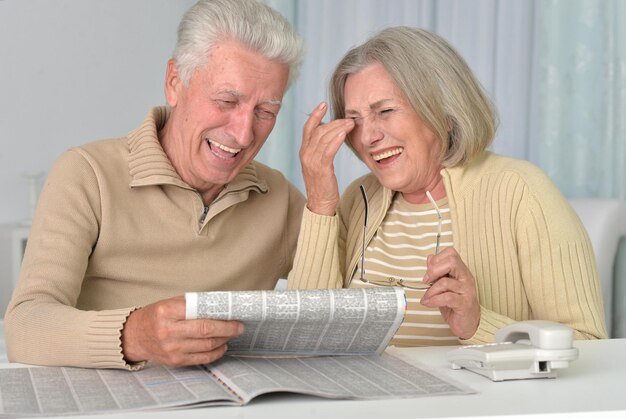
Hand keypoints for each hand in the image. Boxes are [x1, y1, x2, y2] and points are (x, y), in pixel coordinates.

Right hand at [121, 296, 243, 365]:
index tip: (234, 315)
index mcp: (167, 312)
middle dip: (227, 329)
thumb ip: (192, 305)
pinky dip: (215, 353)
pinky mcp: (175, 361)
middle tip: (239, 327)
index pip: (200, 314)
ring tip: (231, 334)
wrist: (134, 336)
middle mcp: (168, 331)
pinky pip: (201, 358)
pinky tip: (222, 346)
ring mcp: (171, 348)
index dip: (221, 316)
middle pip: (206, 331)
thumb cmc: (155, 316)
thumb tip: (220, 307)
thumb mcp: (169, 304)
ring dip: (223, 340)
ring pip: (206, 346)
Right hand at [300, 102, 354, 214]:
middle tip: (348, 118)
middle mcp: (306, 154)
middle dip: (334, 121)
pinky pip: (328, 150)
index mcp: (304, 151)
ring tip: (351, 123)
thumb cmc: (322, 184)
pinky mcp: (321, 169)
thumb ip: (321, 148)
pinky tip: (344, 133)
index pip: (308, 128)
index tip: (323, 104)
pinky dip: (336, 140)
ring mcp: (312, 161)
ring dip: (338, 128)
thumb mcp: (318, 163)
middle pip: (319, 130)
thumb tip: (331, 133)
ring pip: (324, 138)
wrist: (320, 203)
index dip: (315, 115)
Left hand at [420, 248, 479, 338]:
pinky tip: (428, 303)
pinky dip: (434, 300)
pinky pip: (447, 298)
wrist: (468, 323)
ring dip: (430, 291)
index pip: (451, 253)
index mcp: (461, 271)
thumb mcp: (444, 286)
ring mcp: (467, 290)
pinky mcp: (464, 304)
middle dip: (433, 270)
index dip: (437, 259)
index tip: (429, 272)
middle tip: (426, 281)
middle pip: (452, 262)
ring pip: (445, 282)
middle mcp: (466, 277)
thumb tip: (430, 258)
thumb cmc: (455, 304)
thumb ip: (438, 272)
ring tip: (425, 298)